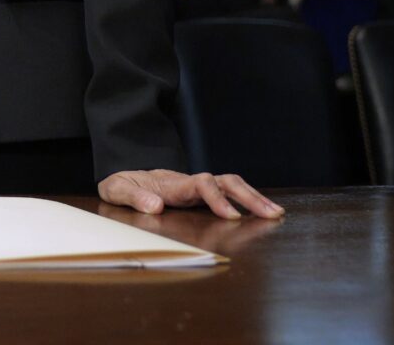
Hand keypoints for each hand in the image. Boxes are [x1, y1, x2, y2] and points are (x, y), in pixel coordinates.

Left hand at [98, 170, 283, 219]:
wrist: (124, 176)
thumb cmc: (121, 184)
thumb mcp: (117, 190)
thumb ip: (134, 198)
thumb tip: (155, 207)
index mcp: (173, 183)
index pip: (201, 184)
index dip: (217, 199)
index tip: (231, 217)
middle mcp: (190, 182)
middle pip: (225, 182)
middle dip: (249, 197)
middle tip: (272, 214)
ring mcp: (197, 188)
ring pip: (231, 185)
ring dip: (254, 198)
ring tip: (276, 214)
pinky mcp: (200, 194)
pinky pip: (228, 194)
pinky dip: (247, 201)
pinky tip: (262, 212)